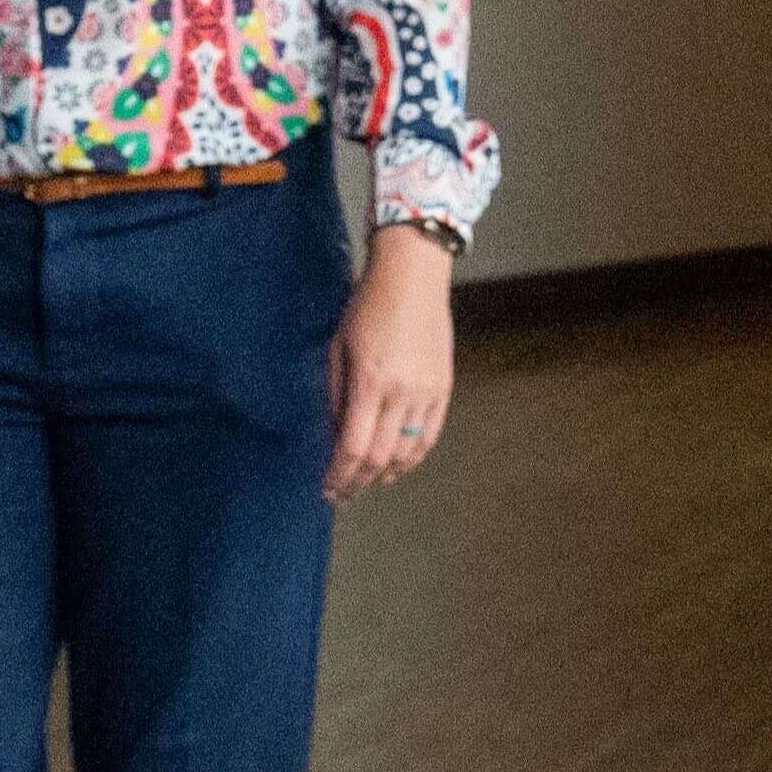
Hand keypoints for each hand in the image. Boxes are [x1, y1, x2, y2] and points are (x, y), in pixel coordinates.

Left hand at [324, 224, 457, 500]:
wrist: (413, 277)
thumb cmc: (367, 307)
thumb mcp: (338, 349)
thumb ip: (336, 396)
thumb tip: (336, 436)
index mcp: (370, 383)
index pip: (353, 448)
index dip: (339, 476)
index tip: (328, 490)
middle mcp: (401, 393)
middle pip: (379, 458)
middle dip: (358, 482)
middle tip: (343, 494)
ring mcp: (427, 393)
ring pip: (407, 453)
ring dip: (384, 474)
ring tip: (367, 482)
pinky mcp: (444, 389)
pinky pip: (429, 437)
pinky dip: (412, 458)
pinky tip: (396, 465)